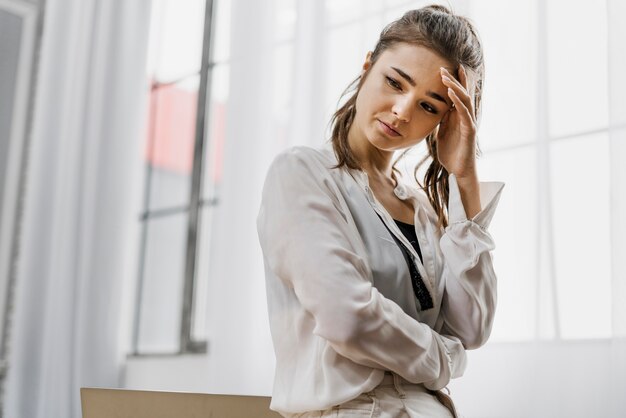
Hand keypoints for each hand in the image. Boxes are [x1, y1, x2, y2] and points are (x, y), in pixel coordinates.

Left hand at [435, 65, 477, 179]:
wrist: (457, 170)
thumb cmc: (450, 153)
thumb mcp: (441, 133)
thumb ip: (440, 121)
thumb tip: (433, 110)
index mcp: (458, 116)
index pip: (457, 95)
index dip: (452, 82)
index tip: (443, 69)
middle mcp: (465, 116)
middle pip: (461, 93)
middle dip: (453, 80)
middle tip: (442, 68)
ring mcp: (469, 122)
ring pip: (464, 100)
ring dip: (455, 87)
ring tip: (445, 76)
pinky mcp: (470, 130)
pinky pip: (465, 113)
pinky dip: (458, 102)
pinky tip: (451, 93)